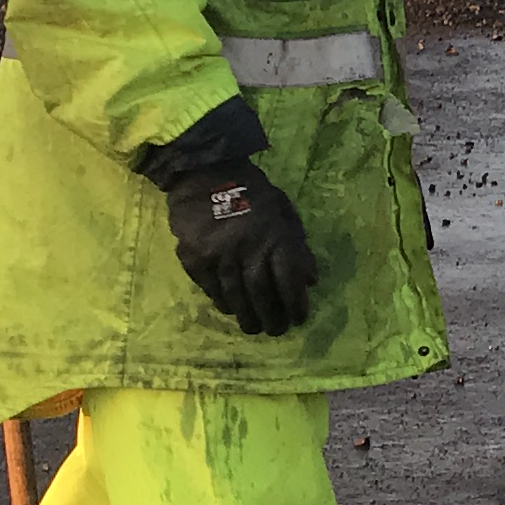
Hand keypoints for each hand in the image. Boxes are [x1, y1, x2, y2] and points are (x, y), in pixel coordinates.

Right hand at [165, 162, 318, 335]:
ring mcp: (219, 255)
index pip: (289, 279)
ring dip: (246, 315)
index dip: (296, 303)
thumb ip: (297, 244)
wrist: (205, 173)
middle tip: (275, 330)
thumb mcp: (283, 211)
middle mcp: (249, 249)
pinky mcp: (195, 258)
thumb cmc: (252, 191)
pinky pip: (210, 288)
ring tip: (253, 328)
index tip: (299, 319)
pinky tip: (229, 309)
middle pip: (262, 293)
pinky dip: (222, 301)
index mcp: (275, 236)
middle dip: (272, 316)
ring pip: (235, 295)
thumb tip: (310, 279)